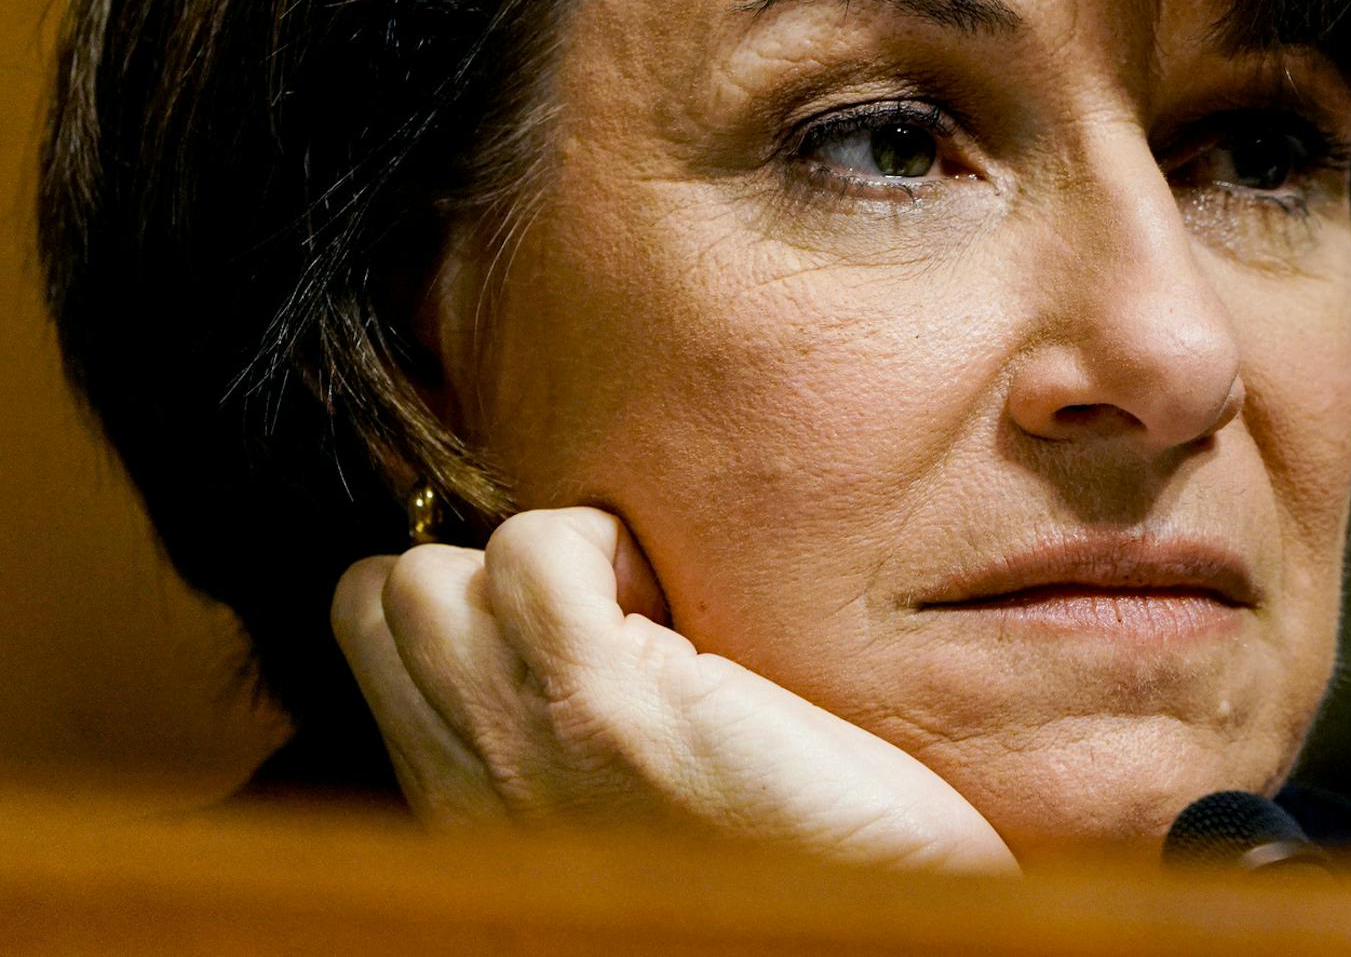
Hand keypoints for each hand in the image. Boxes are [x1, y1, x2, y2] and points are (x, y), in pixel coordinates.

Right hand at [331, 507, 1016, 871]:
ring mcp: (524, 744)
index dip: (469, 596)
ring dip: (551, 552)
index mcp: (466, 813)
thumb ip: (558, 731)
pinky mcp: (607, 705)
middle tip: (611, 607)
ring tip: (649, 611)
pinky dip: (604, 539)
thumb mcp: (628, 802)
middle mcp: (467, 791)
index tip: (575, 614)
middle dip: (492, 564)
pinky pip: (536, 547)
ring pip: (432, 572)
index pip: (375, 639)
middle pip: (386, 596)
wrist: (868, 931)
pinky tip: (679, 610)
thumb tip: (583, 613)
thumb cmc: (786, 860)